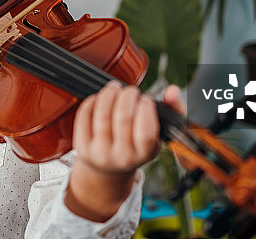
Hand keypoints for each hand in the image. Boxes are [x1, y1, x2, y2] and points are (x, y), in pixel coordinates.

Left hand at [65, 82, 184, 221]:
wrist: (109, 167)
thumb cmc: (137, 143)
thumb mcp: (158, 133)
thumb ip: (172, 110)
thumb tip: (173, 91)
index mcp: (144, 154)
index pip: (146, 132)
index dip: (146, 109)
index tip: (146, 99)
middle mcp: (122, 156)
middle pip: (123, 117)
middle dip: (128, 95)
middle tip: (130, 91)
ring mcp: (100, 152)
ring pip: (102, 113)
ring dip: (110, 93)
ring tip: (116, 88)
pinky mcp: (82, 145)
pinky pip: (85, 114)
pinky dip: (94, 100)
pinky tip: (101, 98)